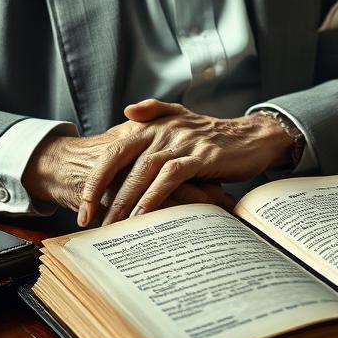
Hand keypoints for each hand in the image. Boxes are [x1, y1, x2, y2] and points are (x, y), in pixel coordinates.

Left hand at [21, 100, 293, 225]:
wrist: (253, 137)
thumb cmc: (212, 137)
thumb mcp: (182, 118)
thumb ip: (153, 111)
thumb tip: (127, 111)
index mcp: (153, 124)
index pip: (113, 151)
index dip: (95, 179)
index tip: (83, 207)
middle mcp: (163, 130)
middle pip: (122, 162)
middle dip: (103, 195)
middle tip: (90, 223)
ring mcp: (182, 142)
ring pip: (143, 171)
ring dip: (125, 200)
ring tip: (113, 226)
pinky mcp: (201, 156)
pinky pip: (171, 176)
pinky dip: (155, 195)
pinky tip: (144, 215)